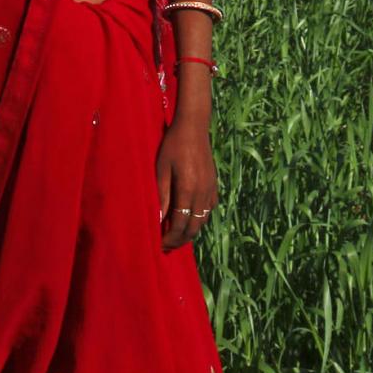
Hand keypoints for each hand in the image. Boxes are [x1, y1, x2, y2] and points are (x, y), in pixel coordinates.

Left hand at [153, 119, 217, 252]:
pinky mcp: (214, 185)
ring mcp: (211, 189)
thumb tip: (158, 219)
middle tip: (167, 246)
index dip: (170, 238)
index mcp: (188, 190)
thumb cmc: (173, 146)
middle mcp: (203, 193)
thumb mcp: (161, 169)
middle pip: (193, 227)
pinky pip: (209, 209)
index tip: (160, 244)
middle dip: (180, 240)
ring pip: (203, 220)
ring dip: (190, 231)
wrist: (194, 127)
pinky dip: (199, 219)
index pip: (180, 224)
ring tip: (176, 236)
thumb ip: (162, 196)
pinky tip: (189, 218)